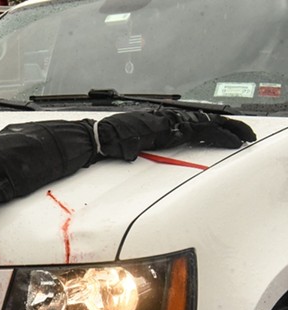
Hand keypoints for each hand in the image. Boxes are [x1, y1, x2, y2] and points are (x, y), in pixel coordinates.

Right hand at [97, 110, 255, 160]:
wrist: (105, 136)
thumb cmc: (114, 140)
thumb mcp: (134, 142)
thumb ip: (147, 142)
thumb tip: (146, 150)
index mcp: (163, 121)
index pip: (195, 121)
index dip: (213, 126)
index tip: (226, 132)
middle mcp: (171, 117)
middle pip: (207, 118)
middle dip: (229, 126)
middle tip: (246, 132)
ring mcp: (174, 121)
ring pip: (211, 122)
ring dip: (231, 130)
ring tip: (247, 136)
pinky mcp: (176, 127)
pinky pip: (205, 130)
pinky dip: (222, 136)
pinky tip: (234, 141)